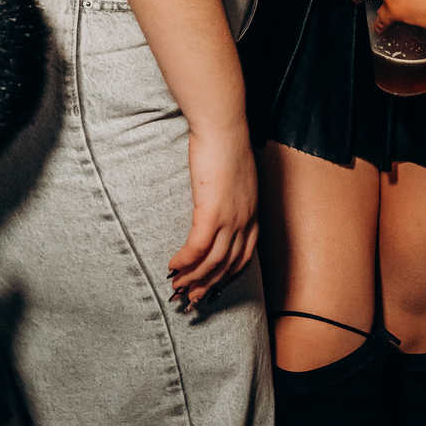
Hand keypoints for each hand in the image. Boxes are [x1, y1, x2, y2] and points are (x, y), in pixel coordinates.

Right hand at [169, 123, 258, 310]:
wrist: (223, 126)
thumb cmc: (227, 144)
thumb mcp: (237, 175)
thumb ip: (233, 195)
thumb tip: (219, 203)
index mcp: (253, 213)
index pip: (244, 256)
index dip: (226, 276)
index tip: (211, 286)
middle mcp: (245, 220)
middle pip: (227, 265)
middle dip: (208, 285)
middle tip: (191, 299)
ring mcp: (230, 217)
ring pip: (213, 261)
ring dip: (193, 277)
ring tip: (177, 286)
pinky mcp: (211, 211)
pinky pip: (197, 246)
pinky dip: (185, 260)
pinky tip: (173, 265)